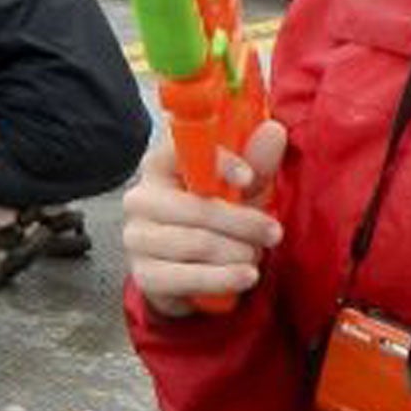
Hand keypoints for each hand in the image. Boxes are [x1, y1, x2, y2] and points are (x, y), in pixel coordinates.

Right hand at [122, 119, 286, 317]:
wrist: (192, 270)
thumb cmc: (217, 218)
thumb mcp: (241, 188)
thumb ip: (258, 161)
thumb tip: (273, 131)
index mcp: (160, 167)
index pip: (180, 153)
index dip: (217, 163)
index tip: (248, 179)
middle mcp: (140, 199)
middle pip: (195, 208)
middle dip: (242, 223)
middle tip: (273, 233)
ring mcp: (137, 239)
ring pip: (197, 244)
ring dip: (237, 252)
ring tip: (253, 256)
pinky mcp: (144, 275)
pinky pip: (187, 278)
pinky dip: (223, 279)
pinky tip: (244, 276)